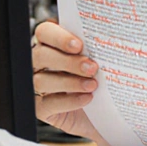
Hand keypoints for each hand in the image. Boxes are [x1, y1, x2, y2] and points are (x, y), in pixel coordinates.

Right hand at [31, 20, 104, 144]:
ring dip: (70, 82)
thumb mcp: (101, 62)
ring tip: (92, 85)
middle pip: (41, 55)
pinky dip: (69, 101)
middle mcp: (40, 64)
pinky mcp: (40, 108)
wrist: (106, 112)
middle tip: (91, 67)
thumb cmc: (102, 81)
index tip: (79, 45)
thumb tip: (109, 39)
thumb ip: (97, 50)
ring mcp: (37, 86)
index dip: (59, 37)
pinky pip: (48, 104)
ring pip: (41, 80)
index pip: (45, 32)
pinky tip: (87, 99)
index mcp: (52, 45)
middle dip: (67, 61)